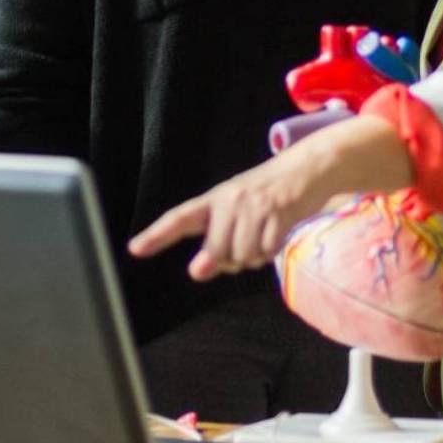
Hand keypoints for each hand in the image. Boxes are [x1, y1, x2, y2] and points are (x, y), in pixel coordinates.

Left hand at [129, 115, 412, 280]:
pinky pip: (266, 250)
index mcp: (214, 200)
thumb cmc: (268, 199)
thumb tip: (197, 272)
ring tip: (264, 234)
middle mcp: (229, 201)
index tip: (135, 250)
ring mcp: (253, 205)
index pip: (180, 218)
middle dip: (231, 259)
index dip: (157, 236)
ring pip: (243, 255)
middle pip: (218, 252)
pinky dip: (271, 250)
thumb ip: (216, 247)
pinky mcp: (277, 210)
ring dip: (254, 256)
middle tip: (246, 244)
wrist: (307, 170)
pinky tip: (277, 233)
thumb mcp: (239, 219)